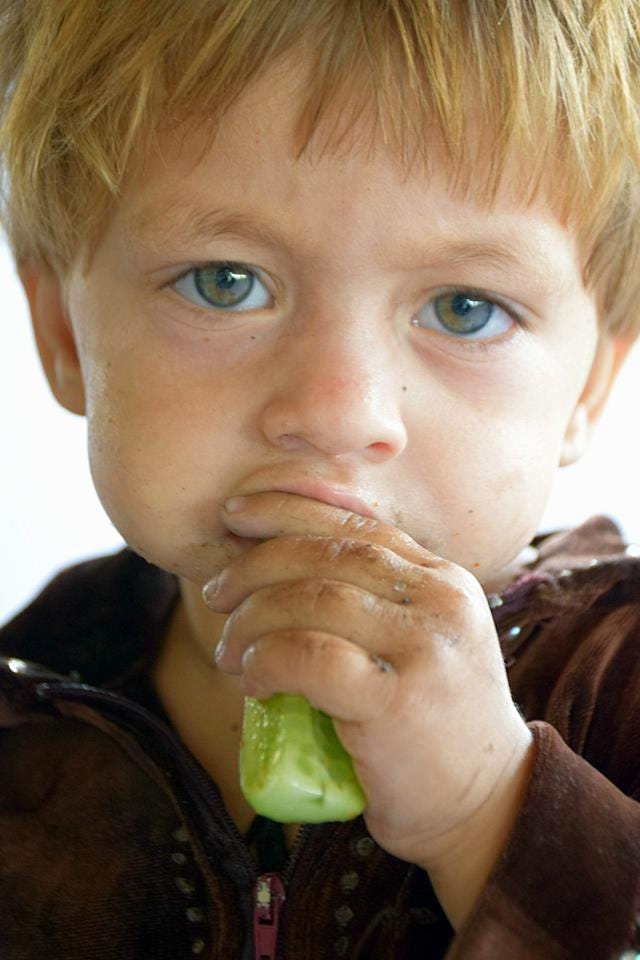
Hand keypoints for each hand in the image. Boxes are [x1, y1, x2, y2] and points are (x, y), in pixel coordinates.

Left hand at [204, 492, 532, 923]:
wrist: (487, 806)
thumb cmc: (433, 725)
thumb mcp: (419, 644)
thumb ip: (375, 602)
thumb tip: (278, 566)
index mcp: (443, 580)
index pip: (356, 525)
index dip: (287, 512)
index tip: (237, 517)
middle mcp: (440, 601)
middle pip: (329, 553)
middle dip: (256, 566)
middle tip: (217, 594)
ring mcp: (424, 648)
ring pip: (314, 599)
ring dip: (253, 619)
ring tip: (230, 651)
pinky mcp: (398, 702)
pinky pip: (310, 657)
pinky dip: (267, 660)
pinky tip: (253, 681)